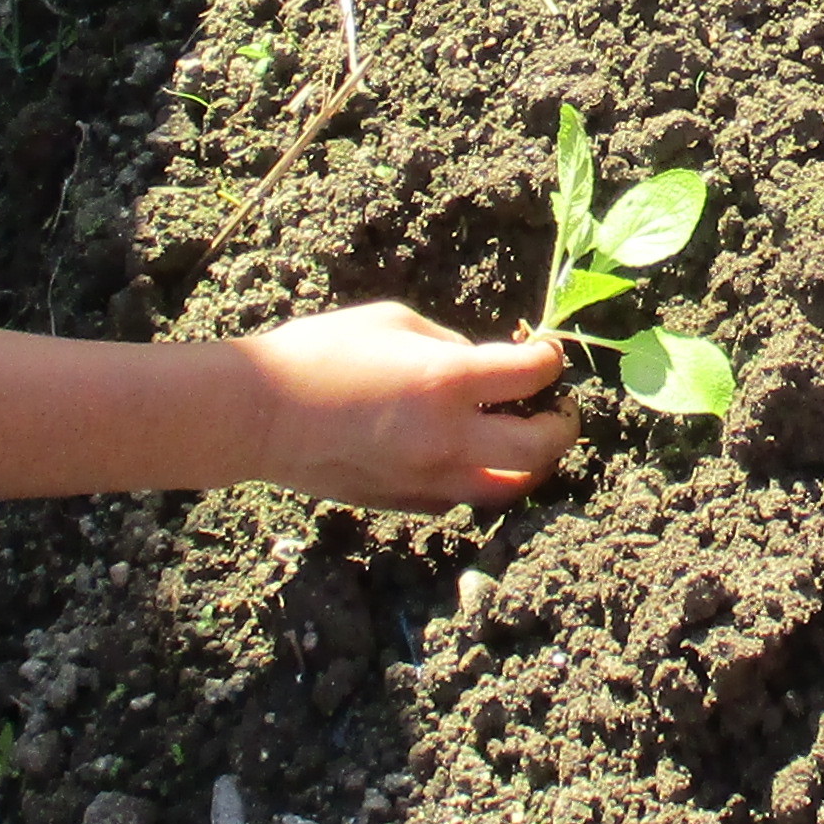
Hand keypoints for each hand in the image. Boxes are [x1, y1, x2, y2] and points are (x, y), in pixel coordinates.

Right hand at [233, 303, 577, 507]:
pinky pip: (463, 498)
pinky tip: (470, 455)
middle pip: (540, 447)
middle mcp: (447, 437)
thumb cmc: (319, 352)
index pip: (532, 375)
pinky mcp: (408, 502)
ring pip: (509, 489)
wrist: (261, 416)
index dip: (549, 360)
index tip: (545, 354)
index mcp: (445, 380)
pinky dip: (480, 477)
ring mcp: (429, 478)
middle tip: (558, 409)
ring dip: (530, 465)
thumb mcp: (393, 321)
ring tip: (526, 441)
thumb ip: (448, 342)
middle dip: (562, 426)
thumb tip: (483, 366)